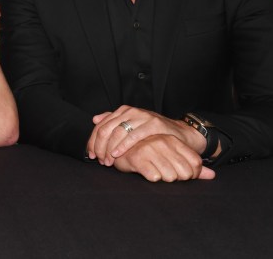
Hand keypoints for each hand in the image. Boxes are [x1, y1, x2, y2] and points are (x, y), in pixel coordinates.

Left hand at [87, 106, 205, 165]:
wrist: (181, 134)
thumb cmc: (154, 133)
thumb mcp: (132, 126)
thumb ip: (113, 121)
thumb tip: (95, 119)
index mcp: (123, 111)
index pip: (102, 125)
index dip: (93, 141)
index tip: (91, 155)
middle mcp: (131, 111)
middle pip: (107, 128)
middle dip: (100, 146)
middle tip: (99, 160)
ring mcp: (142, 116)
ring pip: (118, 131)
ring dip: (109, 148)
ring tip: (108, 161)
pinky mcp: (154, 124)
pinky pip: (134, 135)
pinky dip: (124, 145)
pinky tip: (117, 154)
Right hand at [112, 135, 215, 181]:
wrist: (122, 145)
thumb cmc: (150, 152)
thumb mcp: (173, 154)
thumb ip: (193, 166)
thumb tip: (212, 175)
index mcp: (173, 140)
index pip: (195, 164)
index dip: (191, 175)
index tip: (181, 175)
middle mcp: (163, 142)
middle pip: (185, 173)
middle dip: (177, 178)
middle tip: (166, 174)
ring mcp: (150, 148)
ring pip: (170, 176)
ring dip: (164, 178)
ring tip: (155, 171)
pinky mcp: (137, 157)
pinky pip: (154, 177)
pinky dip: (152, 178)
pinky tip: (145, 172)